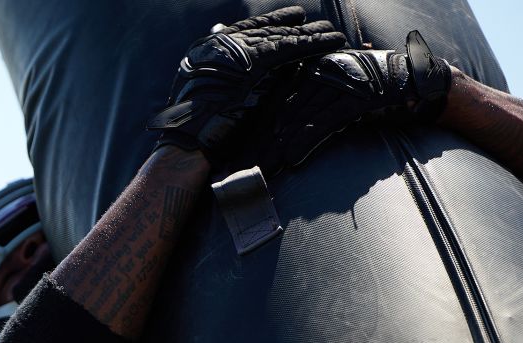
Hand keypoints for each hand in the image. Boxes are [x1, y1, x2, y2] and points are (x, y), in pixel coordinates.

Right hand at [146, 5, 344, 162]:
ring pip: (281, 36)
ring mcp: (237, 50)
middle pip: (265, 30)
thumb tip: (246, 75)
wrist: (187, 145)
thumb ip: (223, 81)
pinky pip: (292, 48)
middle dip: (292, 26)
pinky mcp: (256, 63)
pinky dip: (315, 44)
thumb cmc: (194, 133)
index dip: (269, 23)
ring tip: (333, 33)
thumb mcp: (206, 97)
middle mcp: (220, 44)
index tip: (289, 18)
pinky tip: (334, 41)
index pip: (243, 30)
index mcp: (205, 50)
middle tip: (315, 22)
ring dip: (310, 34)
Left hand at [265, 30, 452, 169]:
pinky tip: (293, 158)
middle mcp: (329, 68)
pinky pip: (325, 122)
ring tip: (269, 164)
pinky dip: (307, 141)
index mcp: (322, 64)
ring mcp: (344, 81)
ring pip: (303, 115)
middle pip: (290, 106)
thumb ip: (323, 99)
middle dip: (271, 136)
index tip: (255, 141)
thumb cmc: (383, 89)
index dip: (270, 119)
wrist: (423, 82)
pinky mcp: (358, 97)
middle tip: (253, 159)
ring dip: (284, 143)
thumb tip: (297, 119)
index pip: (287, 93)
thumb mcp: (346, 89)